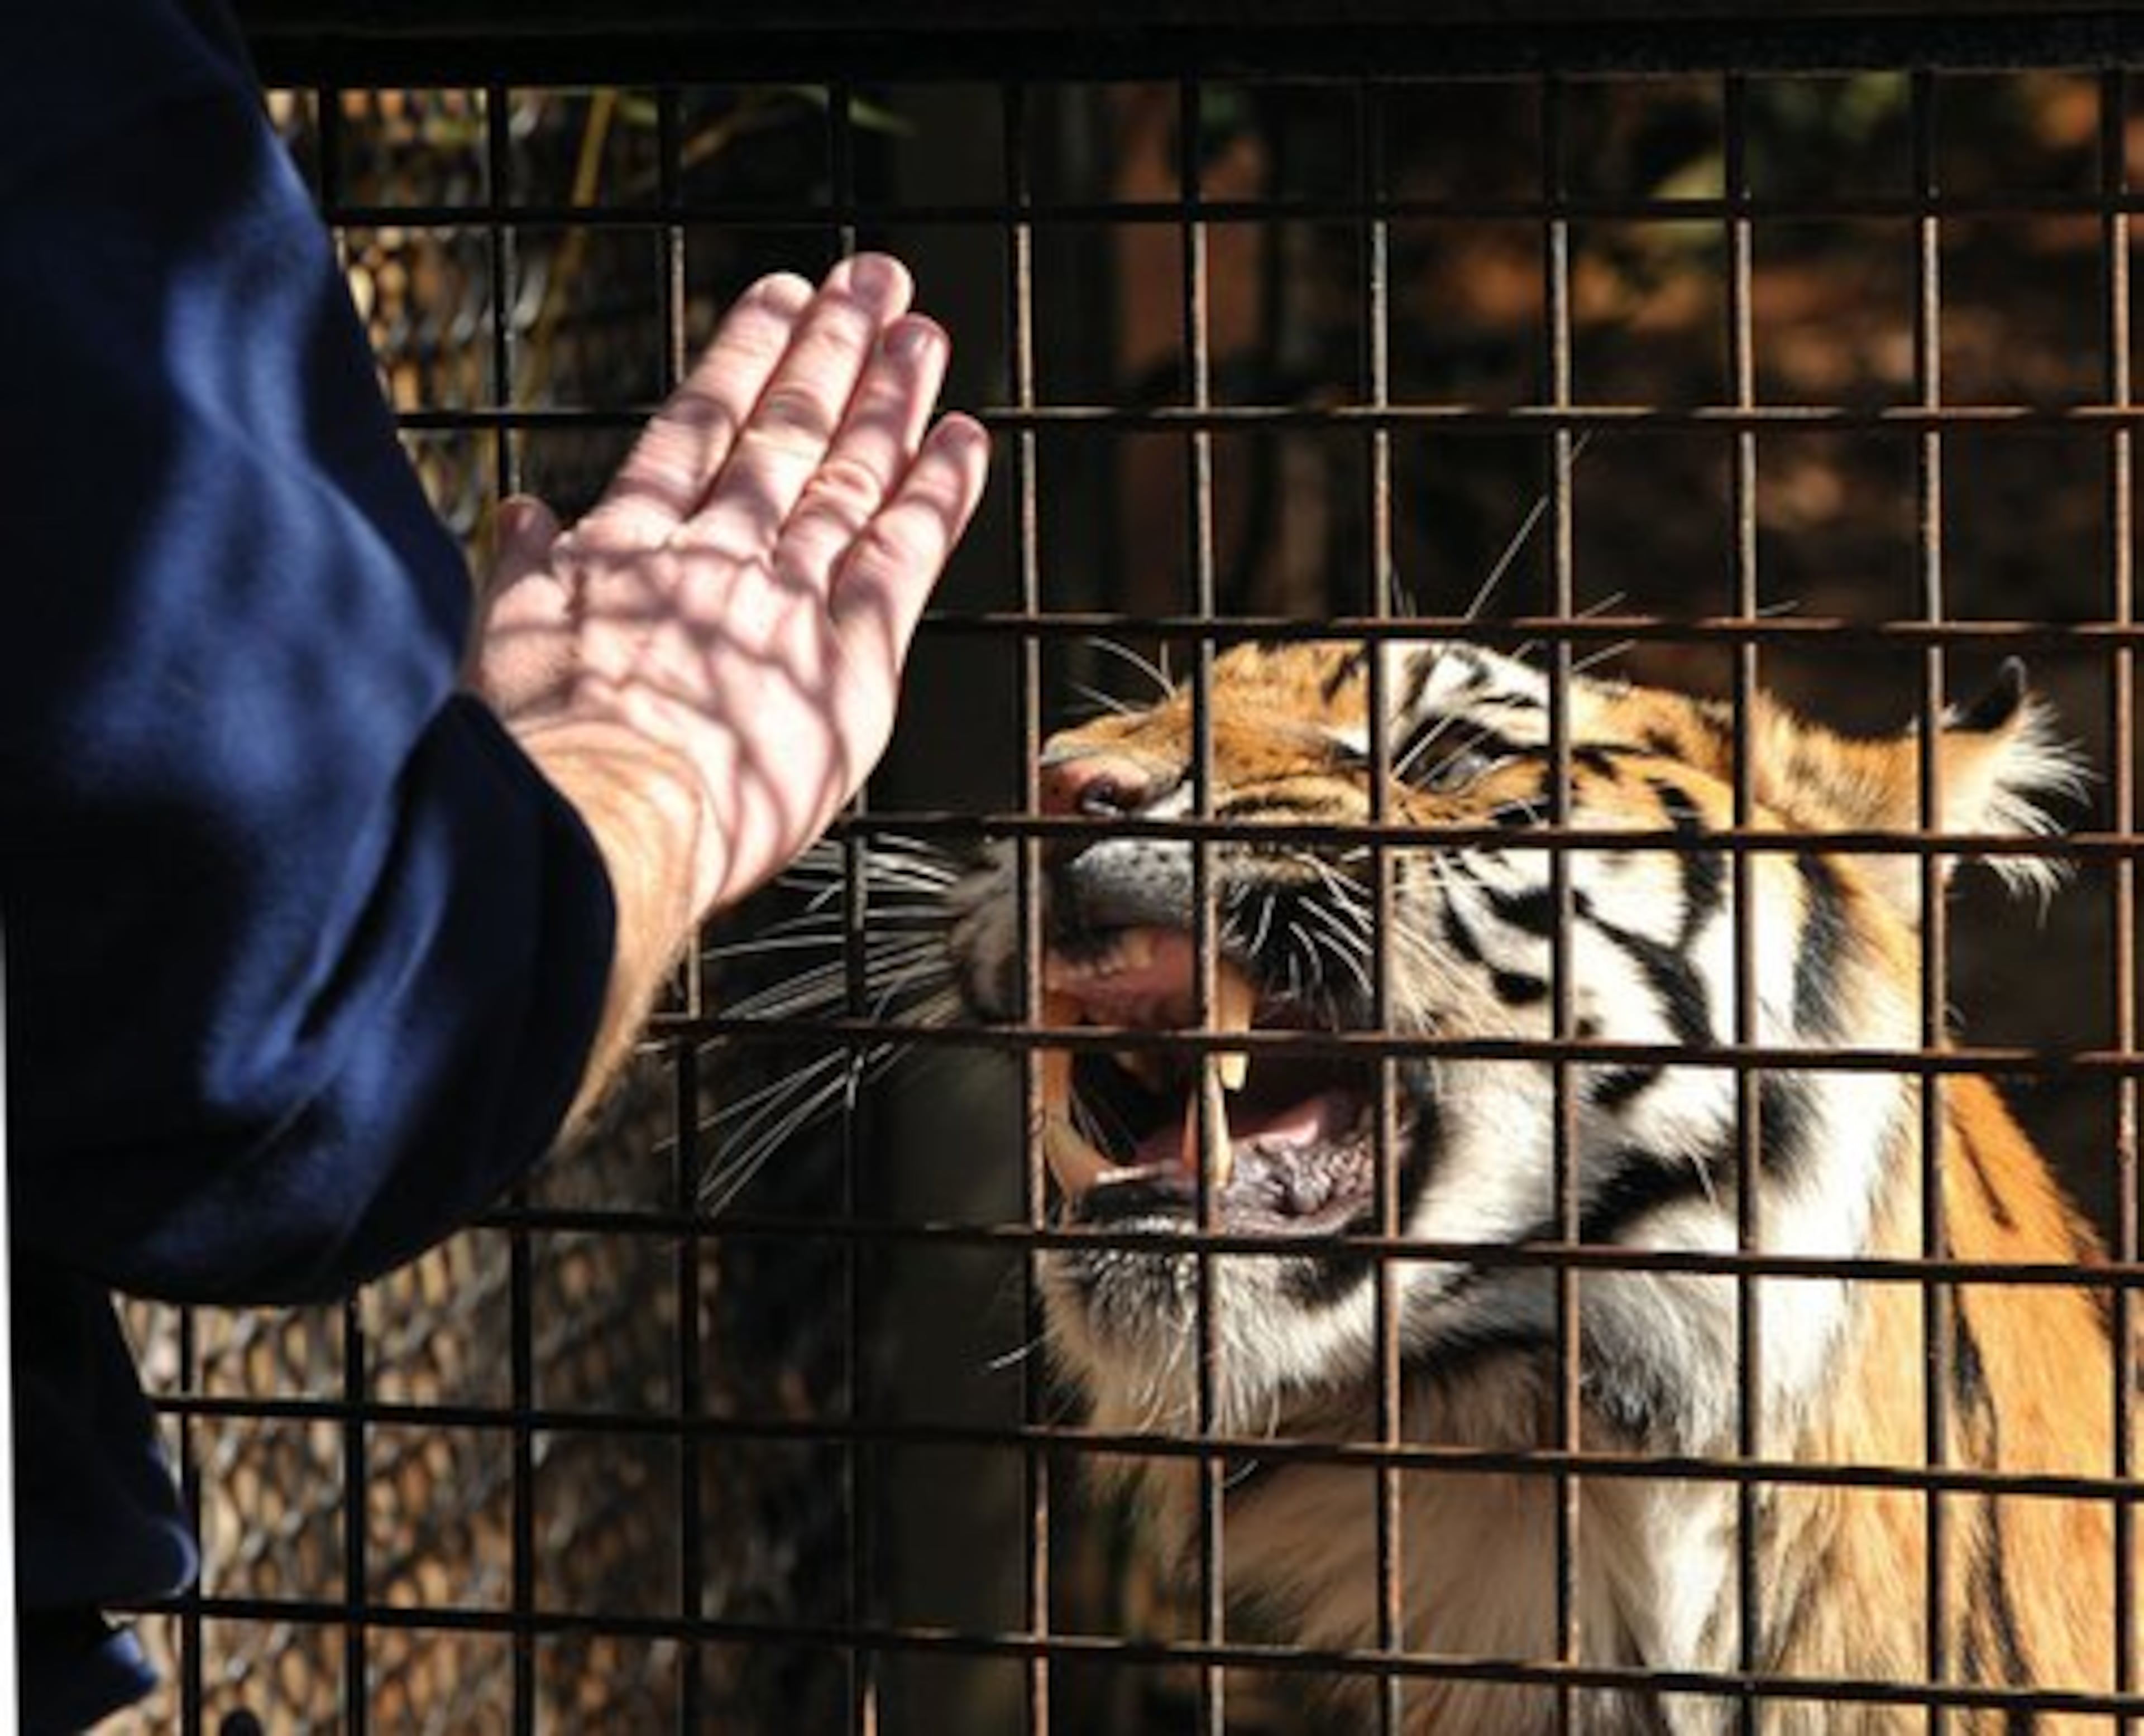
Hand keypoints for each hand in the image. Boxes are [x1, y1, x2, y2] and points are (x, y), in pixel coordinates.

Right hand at [473, 253, 989, 918]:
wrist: (600, 818)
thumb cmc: (538, 756)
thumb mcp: (498, 644)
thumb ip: (520, 570)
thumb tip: (519, 508)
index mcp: (626, 548)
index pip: (694, 430)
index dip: (742, 357)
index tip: (778, 296)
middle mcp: (715, 553)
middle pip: (783, 430)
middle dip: (831, 347)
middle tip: (874, 280)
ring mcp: (785, 596)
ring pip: (847, 473)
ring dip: (889, 396)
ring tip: (921, 329)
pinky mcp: (849, 656)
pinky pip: (904, 552)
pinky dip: (938, 492)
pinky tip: (965, 438)